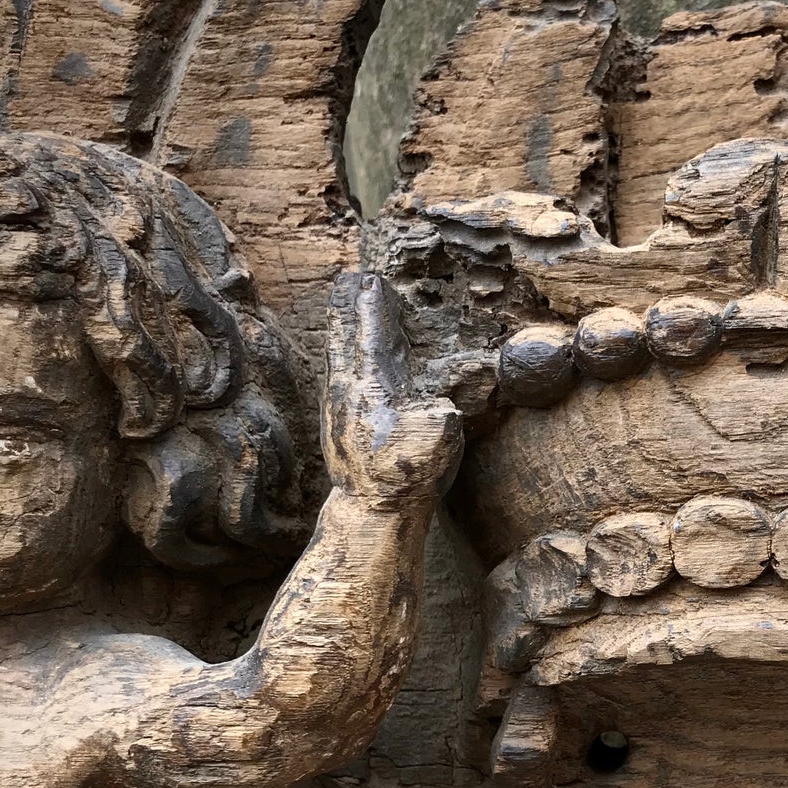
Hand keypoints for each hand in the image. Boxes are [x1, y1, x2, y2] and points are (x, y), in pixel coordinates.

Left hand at [322, 272, 460, 508]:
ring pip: (338, 354)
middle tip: (350, 277)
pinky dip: (341, 354)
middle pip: (347, 336)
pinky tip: (344, 356)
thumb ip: (443, 404)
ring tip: (343, 302)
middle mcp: (347, 389)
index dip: (375, 305)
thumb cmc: (408, 473)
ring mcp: (336, 405)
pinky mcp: (335, 421)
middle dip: (351, 306)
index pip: (373, 334)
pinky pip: (338, 375)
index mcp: (372, 385)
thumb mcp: (439, 435)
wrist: (371, 510)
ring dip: (343, 326)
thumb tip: (452, 391)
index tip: (372, 279)